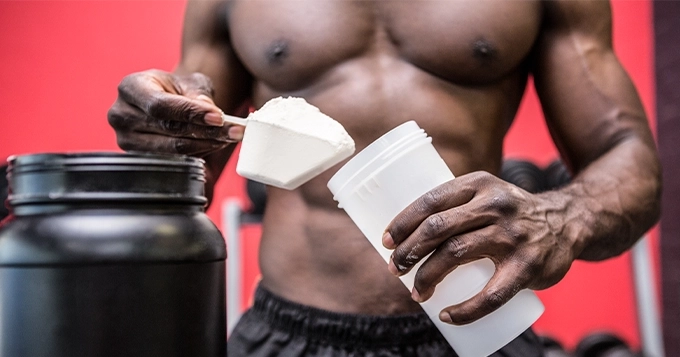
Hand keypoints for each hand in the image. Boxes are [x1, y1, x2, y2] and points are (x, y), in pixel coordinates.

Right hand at [107, 69, 244, 155]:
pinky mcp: (138, 158)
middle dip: (206, 131)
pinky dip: (198, 153)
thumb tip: (210, 112)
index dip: (191, 113)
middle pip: (168, 129)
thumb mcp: (188, 83)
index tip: (219, 118)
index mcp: (130, 88)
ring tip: (229, 137)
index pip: (161, 105)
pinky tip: (214, 145)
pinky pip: (173, 160)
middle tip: (235, 131)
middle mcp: (121, 114)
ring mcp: (126, 140)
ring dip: (206, 144)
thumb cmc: (175, 89)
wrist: (163, 101)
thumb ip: (199, 94)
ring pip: (173, 148)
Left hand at [382, 171, 575, 324]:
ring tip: (415, 292)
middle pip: (438, 228)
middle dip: (408, 251)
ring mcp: (512, 236)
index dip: (403, 222)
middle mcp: (495, 205)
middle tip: (394, 268)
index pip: (431, 201)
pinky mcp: (528, 266)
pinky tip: (447, 315)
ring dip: (426, 277)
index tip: (386, 241)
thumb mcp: (487, 194)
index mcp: (479, 185)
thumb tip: (407, 233)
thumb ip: (455, 205)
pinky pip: (491, 294)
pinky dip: (465, 309)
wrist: (569, 221)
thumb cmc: (512, 212)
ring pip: (456, 254)